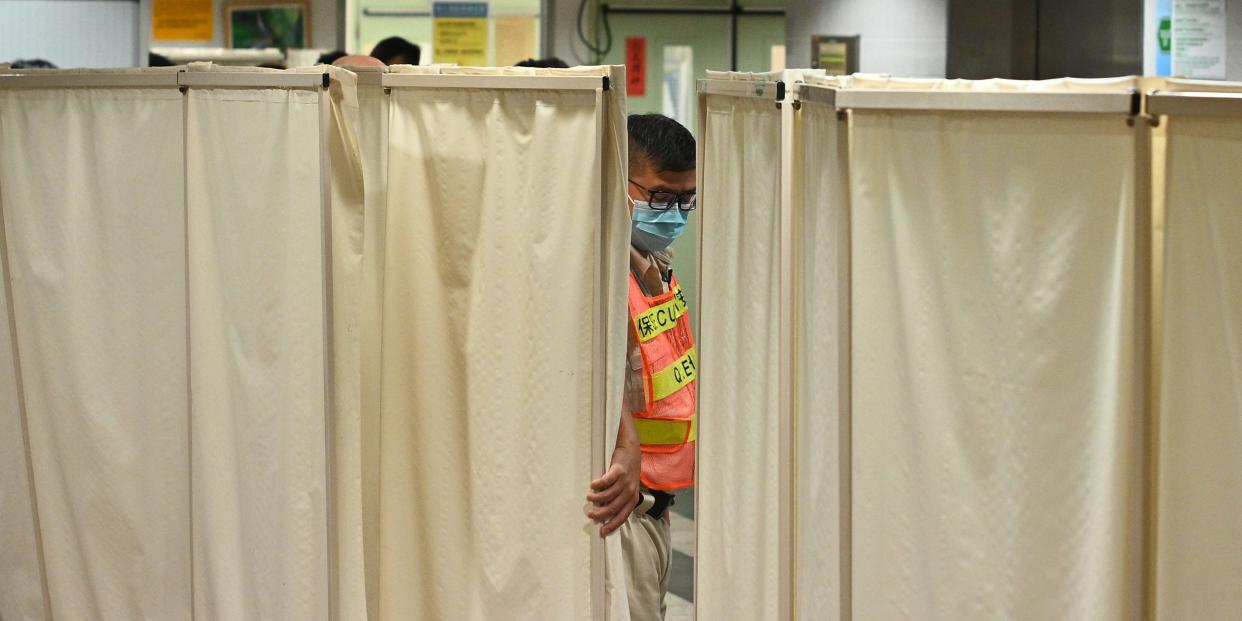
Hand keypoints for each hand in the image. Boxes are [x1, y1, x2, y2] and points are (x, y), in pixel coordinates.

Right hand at [586, 417, 641, 535]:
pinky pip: (607, 481)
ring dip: (597, 498)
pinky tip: (593, 485)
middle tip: (590, 514)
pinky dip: (599, 484)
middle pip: (613, 507)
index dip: (613, 524)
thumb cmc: (628, 471)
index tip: (602, 531)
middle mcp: (630, 491)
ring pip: (609, 495)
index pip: (623, 515)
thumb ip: (619, 498)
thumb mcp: (628, 487)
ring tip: (589, 497)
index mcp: (633, 498)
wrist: (631, 450)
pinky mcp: (619, 470)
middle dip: (601, 513)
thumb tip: (604, 511)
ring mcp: (625, 481)